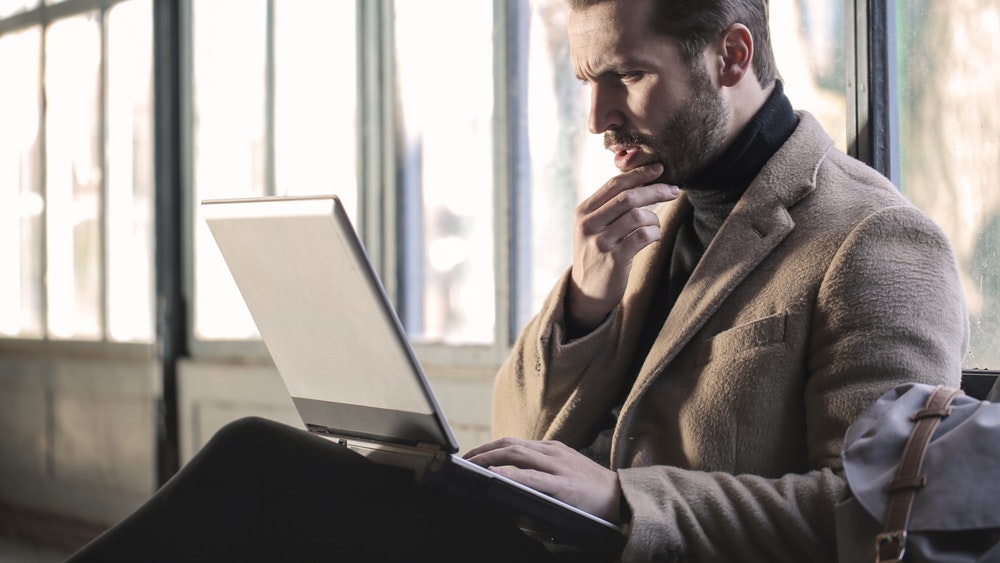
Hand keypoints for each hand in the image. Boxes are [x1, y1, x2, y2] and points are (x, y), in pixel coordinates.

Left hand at [463, 437, 622, 522]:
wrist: (624, 498)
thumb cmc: (593, 488)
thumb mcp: (567, 469)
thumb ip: (544, 468)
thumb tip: (514, 475)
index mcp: (552, 449)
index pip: (514, 442)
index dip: (489, 446)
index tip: (472, 454)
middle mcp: (553, 452)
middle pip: (510, 444)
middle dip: (483, 451)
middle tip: (464, 461)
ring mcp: (559, 467)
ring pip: (517, 455)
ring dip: (490, 459)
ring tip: (472, 467)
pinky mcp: (565, 485)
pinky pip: (533, 478)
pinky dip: (511, 475)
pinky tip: (496, 477)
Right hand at [568, 163, 679, 330]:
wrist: (587, 291)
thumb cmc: (597, 254)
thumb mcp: (594, 227)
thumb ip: (610, 207)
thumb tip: (644, 181)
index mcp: (584, 211)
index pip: (614, 184)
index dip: (639, 174)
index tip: (659, 168)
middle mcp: (589, 224)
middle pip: (628, 197)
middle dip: (655, 190)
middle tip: (674, 190)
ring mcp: (600, 242)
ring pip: (638, 216)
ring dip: (654, 219)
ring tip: (655, 226)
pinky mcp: (614, 259)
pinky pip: (643, 236)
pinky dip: (655, 233)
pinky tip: (653, 237)